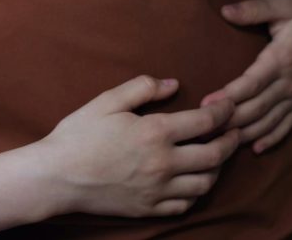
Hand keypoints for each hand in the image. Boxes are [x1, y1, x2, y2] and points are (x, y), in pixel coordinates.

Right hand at [38, 76, 238, 217]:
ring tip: (215, 156)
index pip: (205, 122)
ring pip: (205, 183)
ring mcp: (158, 189)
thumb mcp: (106, 101)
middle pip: (215, 156)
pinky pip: (185, 204)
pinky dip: (196, 192)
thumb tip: (173, 84)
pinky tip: (191, 181)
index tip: (229, 105)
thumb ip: (141, 88)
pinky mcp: (149, 208)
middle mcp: (164, 163)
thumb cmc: (78, 135)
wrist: (56, 176)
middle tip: (234, 131)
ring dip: (217, 169)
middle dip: (231, 141)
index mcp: (155, 132)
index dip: (224, 112)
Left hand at [201, 0, 291, 152]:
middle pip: (257, 108)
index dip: (229, 95)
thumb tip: (225, 10)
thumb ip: (253, 9)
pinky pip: (287, 125)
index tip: (206, 103)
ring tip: (220, 143)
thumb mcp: (281, 4)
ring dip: (245, 133)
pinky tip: (255, 148)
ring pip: (269, 121)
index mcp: (282, 58)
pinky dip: (271, 138)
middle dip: (229, 120)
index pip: (252, 83)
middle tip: (203, 128)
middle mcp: (290, 82)